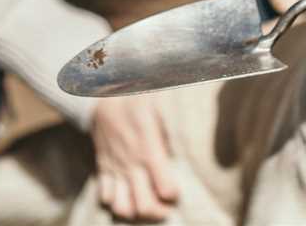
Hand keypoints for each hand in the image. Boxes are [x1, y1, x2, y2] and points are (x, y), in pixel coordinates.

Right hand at [90, 95, 178, 221]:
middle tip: (168, 207)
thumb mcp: (161, 101)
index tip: (180, 191)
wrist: (104, 93)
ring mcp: (115, 167)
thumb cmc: (139, 96)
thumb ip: (177, 119)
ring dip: (136, 211)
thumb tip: (202, 125)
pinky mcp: (103, 166)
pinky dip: (116, 201)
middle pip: (144, 205)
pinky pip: (104, 196)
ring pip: (122, 207)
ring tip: (150, 205)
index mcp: (148, 147)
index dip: (174, 195)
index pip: (164, 187)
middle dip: (159, 212)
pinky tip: (129, 195)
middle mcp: (131, 162)